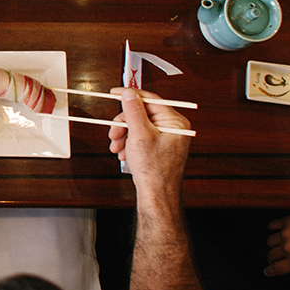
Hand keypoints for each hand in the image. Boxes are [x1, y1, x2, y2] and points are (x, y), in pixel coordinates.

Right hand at [108, 87, 190, 207]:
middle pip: (142, 114)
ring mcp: (166, 138)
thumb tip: (129, 94)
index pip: (150, 100)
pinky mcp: (159, 147)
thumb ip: (133, 111)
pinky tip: (123, 152)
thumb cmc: (154, 171)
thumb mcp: (140, 135)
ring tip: (117, 147)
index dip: (130, 96)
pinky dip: (129, 143)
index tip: (115, 93)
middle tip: (114, 133)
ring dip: (124, 135)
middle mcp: (173, 128)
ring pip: (139, 126)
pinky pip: (141, 137)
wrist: (157, 195)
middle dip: (124, 124)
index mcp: (174, 122)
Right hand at [265, 209, 289, 278]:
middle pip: (271, 255)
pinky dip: (272, 227)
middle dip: (272, 258)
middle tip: (274, 258)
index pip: (277, 269)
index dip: (270, 271)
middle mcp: (288, 249)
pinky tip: (273, 228)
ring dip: (272, 244)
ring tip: (276, 243)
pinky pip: (273, 225)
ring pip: (270, 241)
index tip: (268, 271)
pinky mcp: (287, 222)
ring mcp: (286, 234)